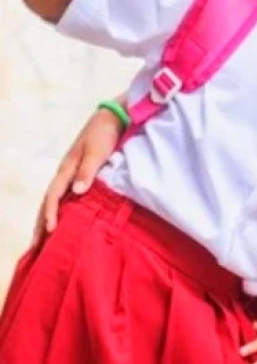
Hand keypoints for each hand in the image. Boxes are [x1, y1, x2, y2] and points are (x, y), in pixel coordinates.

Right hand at [32, 106, 121, 245]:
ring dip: (49, 218)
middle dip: (41, 223)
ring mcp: (73, 172)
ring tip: (45, 239)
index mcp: (67, 168)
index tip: (50, 231)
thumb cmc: (105, 132)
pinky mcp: (83, 172)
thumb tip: (76, 191)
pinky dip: (63, 209)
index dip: (50, 214)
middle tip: (35, 247)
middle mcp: (66, 172)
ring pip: (57, 199)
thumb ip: (88, 170)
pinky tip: (66, 219)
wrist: (114, 116)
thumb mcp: (97, 150)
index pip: (53, 196)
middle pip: (49, 201)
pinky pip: (68, 195)